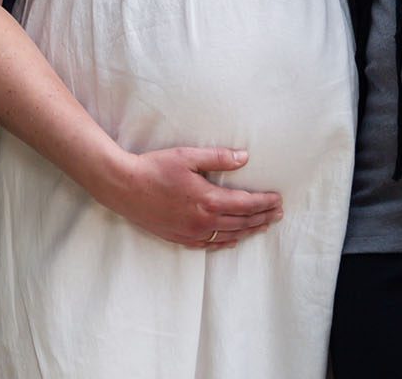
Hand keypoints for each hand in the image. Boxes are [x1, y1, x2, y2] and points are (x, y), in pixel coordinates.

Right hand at [94, 146, 282, 248]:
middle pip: (242, 222)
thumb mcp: (188, 156)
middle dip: (263, 218)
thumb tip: (245, 157)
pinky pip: (209, 245)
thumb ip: (218, 158)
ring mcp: (191, 232)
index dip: (265, 203)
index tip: (278, 200)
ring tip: (263, 226)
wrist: (124, 187)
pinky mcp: (180, 238)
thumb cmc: (154, 168)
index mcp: (208, 199)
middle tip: (278, 214)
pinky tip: (233, 240)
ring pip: (229, 236)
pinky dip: (226, 242)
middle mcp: (203, 221)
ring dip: (249, 231)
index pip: (246, 204)